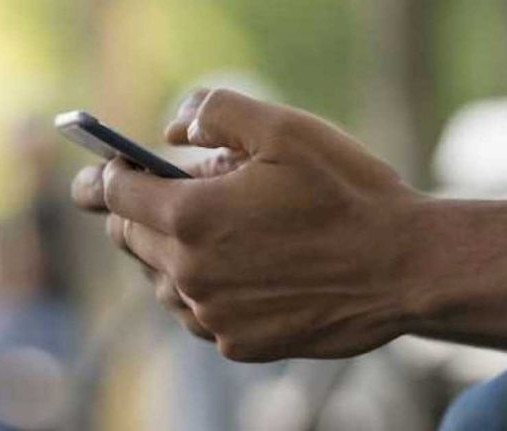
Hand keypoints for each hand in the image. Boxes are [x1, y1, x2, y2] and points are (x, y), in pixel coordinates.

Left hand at [75, 89, 426, 360]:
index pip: (115, 194)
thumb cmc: (348, 195)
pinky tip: (239, 270)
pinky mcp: (240, 345)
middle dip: (139, 211)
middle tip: (165, 191)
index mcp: (191, 218)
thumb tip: (172, 130)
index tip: (103, 172)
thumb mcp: (284, 129)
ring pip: (161, 280)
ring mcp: (214, 317)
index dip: (106, 175)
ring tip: (213, 230)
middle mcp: (191, 275)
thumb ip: (215, 111)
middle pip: (131, 239)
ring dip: (172, 252)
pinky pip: (199, 314)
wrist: (404, 268)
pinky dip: (204, 288)